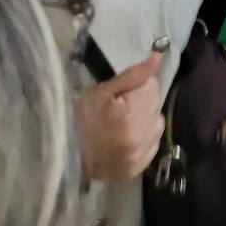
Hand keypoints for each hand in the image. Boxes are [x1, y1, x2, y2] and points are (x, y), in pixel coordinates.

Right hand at [77, 53, 163, 181]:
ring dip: (145, 119)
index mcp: (128, 115)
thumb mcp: (100, 92)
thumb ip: (133, 75)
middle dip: (141, 101)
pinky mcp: (139, 168)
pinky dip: (144, 137)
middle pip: (155, 103)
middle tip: (119, 109)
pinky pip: (154, 142)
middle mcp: (138, 137)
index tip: (120, 95)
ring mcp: (139, 155)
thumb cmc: (81, 120)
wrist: (66, 157)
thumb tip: (158, 58)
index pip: (151, 85)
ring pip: (157, 122)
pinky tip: (127, 137)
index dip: (135, 87)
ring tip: (123, 123)